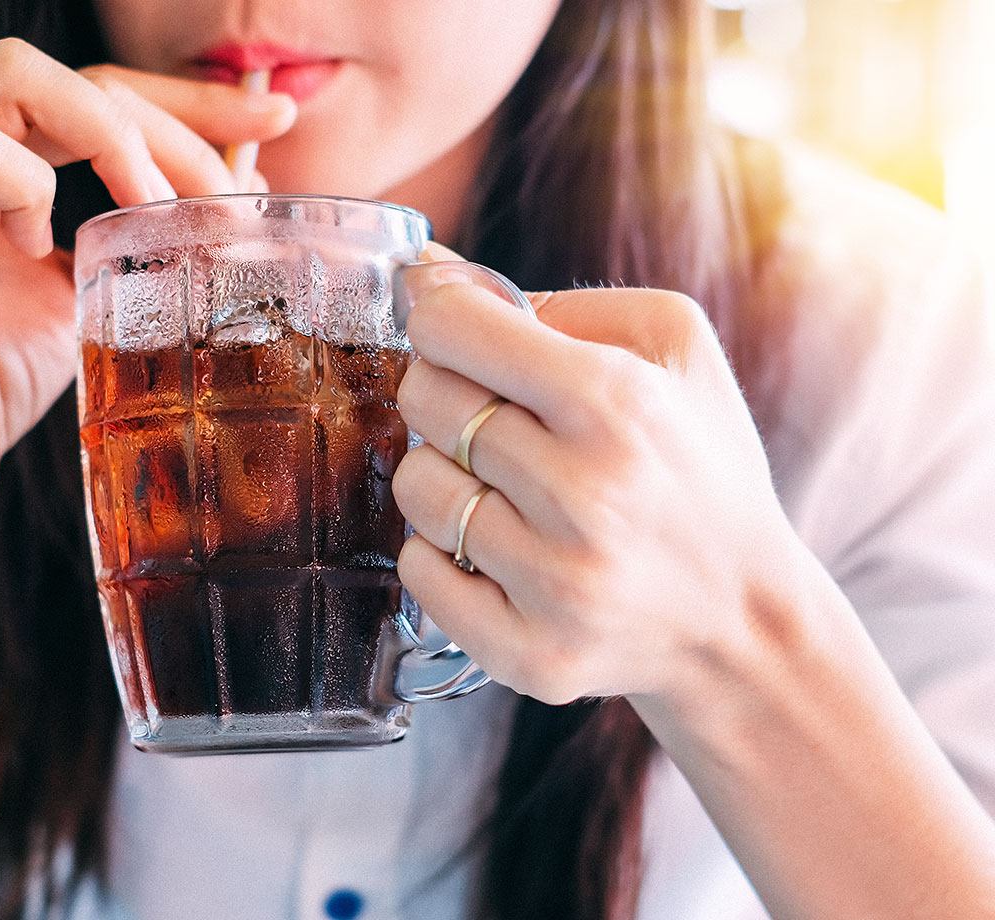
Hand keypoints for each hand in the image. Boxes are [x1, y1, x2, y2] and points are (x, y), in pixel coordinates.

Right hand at [0, 39, 296, 528]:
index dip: (189, 99)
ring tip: (148, 216)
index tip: (273, 119)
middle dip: (174, 121)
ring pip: (14, 79)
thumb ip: (142, 233)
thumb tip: (238, 188)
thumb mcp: (95, 294)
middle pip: (71, 73)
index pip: (99, 89)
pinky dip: (22, 185)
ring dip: (110, 138)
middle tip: (229, 196)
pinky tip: (38, 247)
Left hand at [392, 264, 803, 706]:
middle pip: (425, 400)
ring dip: (443, 477)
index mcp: (617, 402)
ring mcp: (556, 583)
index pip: (451, 327)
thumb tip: (431, 277)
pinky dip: (440, 554)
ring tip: (503, 488)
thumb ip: (557, 302)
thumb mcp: (673, 348)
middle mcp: (585, 494)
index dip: (440, 320)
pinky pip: (417, 573)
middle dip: (444, 394)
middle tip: (493, 418)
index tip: (458, 334)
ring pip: (416, 486)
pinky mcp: (531, 653)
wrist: (744, 617)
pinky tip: (496, 549)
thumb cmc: (699, 467)